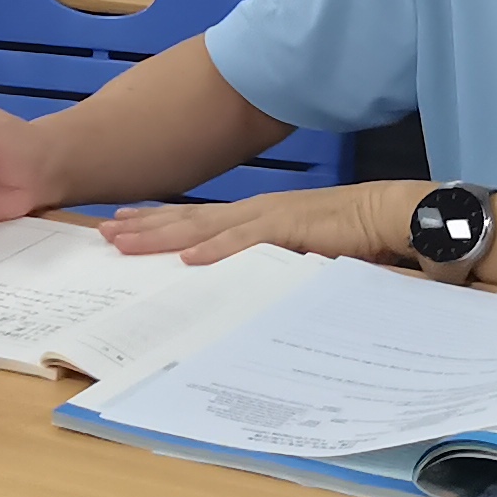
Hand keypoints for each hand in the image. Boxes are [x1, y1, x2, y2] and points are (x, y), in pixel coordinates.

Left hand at [105, 177, 419, 265]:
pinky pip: (246, 242)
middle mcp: (255, 212)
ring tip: (125, 241)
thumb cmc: (353, 235)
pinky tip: (187, 259)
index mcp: (257, 217)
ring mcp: (270, 217)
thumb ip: (270, 264)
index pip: (197, 221)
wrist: (393, 214)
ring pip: (204, 228)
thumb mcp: (300, 253)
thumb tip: (240, 283)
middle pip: (188, 220)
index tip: (123, 227)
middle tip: (103, 232)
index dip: (158, 224)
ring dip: (162, 235)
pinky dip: (216, 250)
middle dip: (144, 227)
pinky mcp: (291, 229)